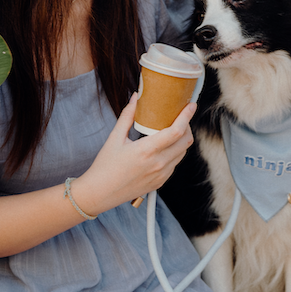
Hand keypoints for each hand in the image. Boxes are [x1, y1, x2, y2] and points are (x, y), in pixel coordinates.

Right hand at [73, 94, 195, 215]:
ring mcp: (161, 175)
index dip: (187, 116)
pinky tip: (164, 147)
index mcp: (146, 150)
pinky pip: (175, 164)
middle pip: (186, 141)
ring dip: (181, 140)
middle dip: (187, 126)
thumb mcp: (115, 138)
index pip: (176, 131)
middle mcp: (158, 164)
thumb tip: (136, 97)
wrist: (99, 193)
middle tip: (180, 117)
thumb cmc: (105, 166)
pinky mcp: (160, 182)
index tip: (191, 106)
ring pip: (182, 153)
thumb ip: (128, 116)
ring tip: (172, 130)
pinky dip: (174, 152)